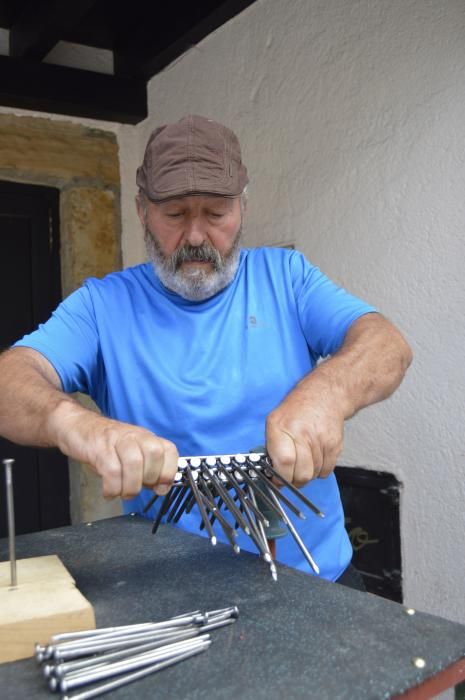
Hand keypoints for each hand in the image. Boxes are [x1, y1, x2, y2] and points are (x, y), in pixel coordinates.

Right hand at [53, 408, 178, 498]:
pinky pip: (111, 471)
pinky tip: (109, 492)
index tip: (161, 487)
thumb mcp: (130, 454)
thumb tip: (160, 488)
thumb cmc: (105, 445)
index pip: (169, 450)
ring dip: (130, 487)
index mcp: (146, 438)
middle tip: (137, 489)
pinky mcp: (98, 448)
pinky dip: (112, 488)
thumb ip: (146, 469)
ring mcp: (116, 440)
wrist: (77, 426)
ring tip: (123, 493)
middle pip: (154, 455)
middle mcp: (134, 436)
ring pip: (134, 463)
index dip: (169, 471)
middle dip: (148, 479)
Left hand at [265, 383, 344, 486]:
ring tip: (301, 462)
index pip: (284, 462)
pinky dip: (319, 471)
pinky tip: (313, 459)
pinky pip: (326, 471)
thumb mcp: (274, 422)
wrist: (324, 396)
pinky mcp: (335, 446)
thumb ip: (270, 447)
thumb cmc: (296, 410)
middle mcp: (303, 434)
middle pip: (301, 474)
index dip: (279, 477)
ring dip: (306, 475)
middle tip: (288, 475)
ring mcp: (321, 441)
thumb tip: (269, 472)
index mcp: (283, 428)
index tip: (275, 479)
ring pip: (313, 475)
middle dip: (293, 481)